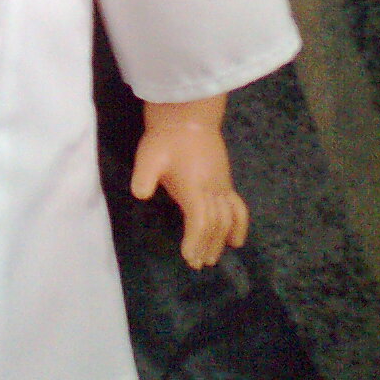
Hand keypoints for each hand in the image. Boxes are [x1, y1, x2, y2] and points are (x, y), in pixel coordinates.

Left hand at [131, 97, 249, 268]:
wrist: (189, 116)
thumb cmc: (166, 137)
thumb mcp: (149, 155)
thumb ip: (145, 176)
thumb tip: (140, 195)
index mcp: (195, 187)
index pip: (200, 222)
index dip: (196, 241)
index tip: (189, 258)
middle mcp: (213, 190)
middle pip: (216, 225)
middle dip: (207, 246)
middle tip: (197, 264)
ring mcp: (222, 186)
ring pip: (228, 219)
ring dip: (222, 239)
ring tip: (213, 257)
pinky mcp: (225, 181)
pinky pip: (238, 208)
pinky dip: (239, 225)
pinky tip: (236, 239)